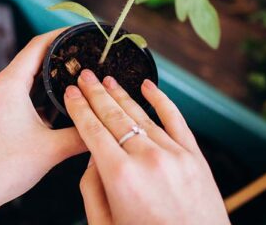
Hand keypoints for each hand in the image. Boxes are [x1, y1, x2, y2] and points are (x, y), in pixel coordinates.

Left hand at [0, 29, 86, 223]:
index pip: (37, 45)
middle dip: (59, 55)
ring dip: (48, 77)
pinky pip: (19, 94)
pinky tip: (56, 105)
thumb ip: (82, 134)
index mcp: (9, 84)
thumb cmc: (3, 168)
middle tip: (85, 55)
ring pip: (25, 79)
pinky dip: (38, 94)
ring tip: (75, 77)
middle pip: (32, 59)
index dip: (60, 34)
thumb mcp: (51, 149)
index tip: (80, 30)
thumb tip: (106, 126)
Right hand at [66, 70, 228, 224]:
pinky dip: (161, 100)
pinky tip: (148, 86)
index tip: (70, 92)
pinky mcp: (195, 158)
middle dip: (95, 93)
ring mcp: (174, 155)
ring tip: (107, 80)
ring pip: (141, 116)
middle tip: (85, 75)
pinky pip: (176, 120)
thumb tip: (92, 158)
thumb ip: (91, 189)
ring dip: (121, 95)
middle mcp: (147, 160)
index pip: (92, 130)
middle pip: (114, 116)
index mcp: (120, 177)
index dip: (79, 108)